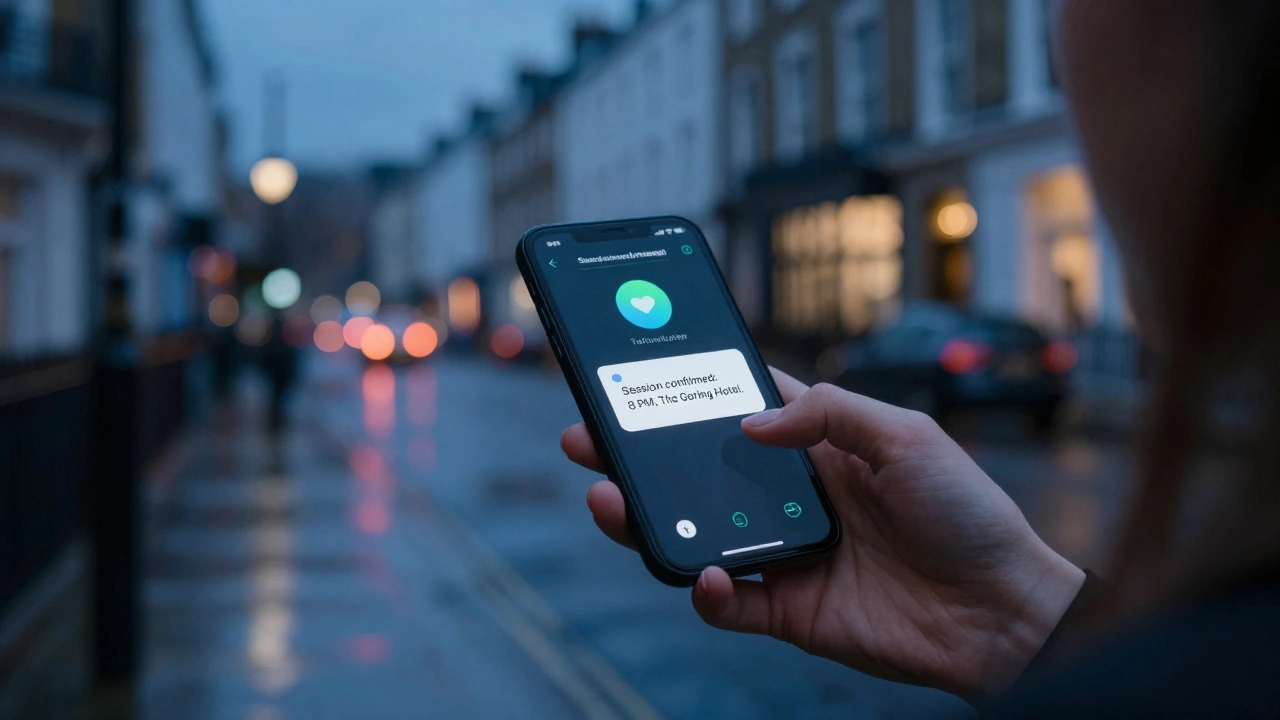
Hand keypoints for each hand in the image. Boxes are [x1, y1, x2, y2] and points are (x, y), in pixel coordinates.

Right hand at [561, 370, 1083, 701]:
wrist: (1002, 611)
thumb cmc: (966, 513)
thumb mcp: (907, 436)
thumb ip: (828, 413)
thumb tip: (750, 424)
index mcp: (818, 448)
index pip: (739, 411)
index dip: (690, 393)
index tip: (639, 375)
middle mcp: (792, 497)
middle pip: (698, 473)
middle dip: (639, 457)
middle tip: (587, 438)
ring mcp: (786, 554)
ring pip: (697, 535)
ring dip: (649, 521)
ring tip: (609, 502)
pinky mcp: (790, 610)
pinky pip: (730, 603)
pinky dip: (706, 592)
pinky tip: (702, 575)